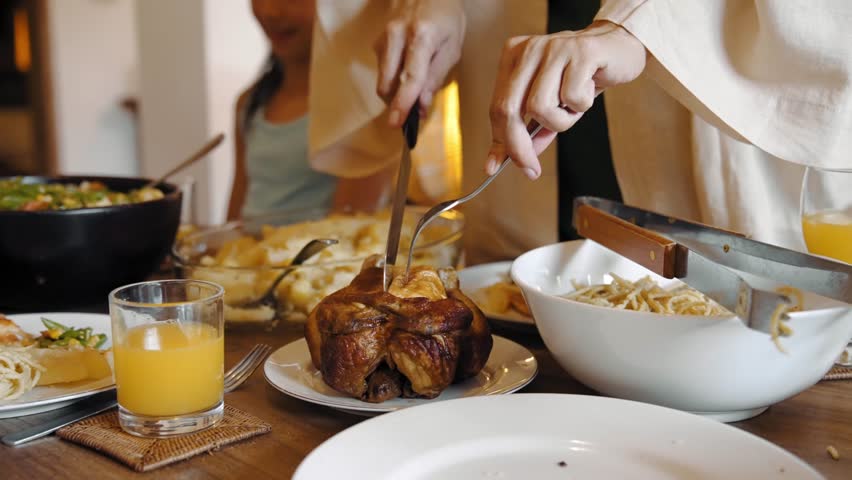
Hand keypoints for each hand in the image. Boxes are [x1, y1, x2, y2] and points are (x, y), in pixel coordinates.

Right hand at [374, 0, 465, 126]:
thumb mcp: (452, 47)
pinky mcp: (377, 40)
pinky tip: (406, 70)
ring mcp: (383, 37)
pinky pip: (382, 69)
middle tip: (409, 115)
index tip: (397, 123)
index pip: (410, 77)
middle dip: (395, 104)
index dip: (403, 103)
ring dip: (395, 91)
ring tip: (413, 89)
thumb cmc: (446, 18)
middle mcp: (396, 35)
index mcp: (421, 37)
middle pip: (387, 83)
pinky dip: (393, 78)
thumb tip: (421, 104)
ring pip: (382, 78)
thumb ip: (436, 77)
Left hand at [487, 21, 645, 178]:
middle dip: (518, 147)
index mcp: (513, 57)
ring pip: (540, 107)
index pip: (497, 107)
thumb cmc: (581, 78)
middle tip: (531, 169)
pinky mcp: (580, 51)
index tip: (496, 168)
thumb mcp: (551, 105)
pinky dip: (582, 105)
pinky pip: (571, 98)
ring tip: (574, 106)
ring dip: (561, 120)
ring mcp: (553, 48)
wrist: (618, 48)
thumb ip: (530, 130)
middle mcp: (529, 49)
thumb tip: (509, 160)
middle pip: (509, 108)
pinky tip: (589, 88)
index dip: (499, 141)